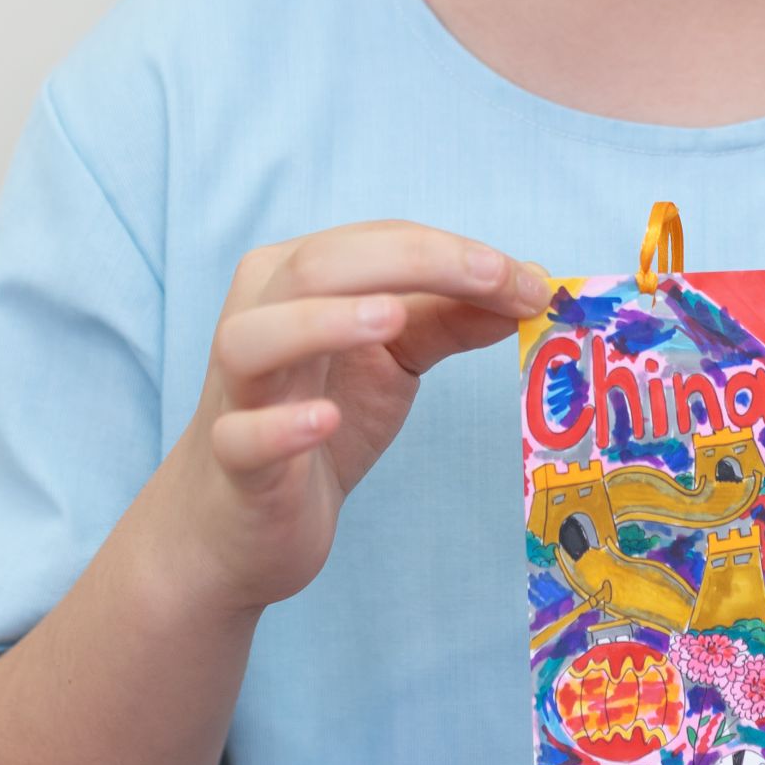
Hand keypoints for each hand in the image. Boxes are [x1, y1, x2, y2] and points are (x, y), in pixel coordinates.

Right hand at [163, 221, 553, 616]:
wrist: (238, 525)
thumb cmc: (317, 418)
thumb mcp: (392, 360)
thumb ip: (448, 319)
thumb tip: (530, 289)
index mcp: (296, 279)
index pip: (375, 240)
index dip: (453, 252)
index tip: (528, 283)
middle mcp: (257, 320)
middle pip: (315, 267)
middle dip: (411, 263)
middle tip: (492, 280)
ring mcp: (238, 394)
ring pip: (254, 339)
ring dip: (321, 322)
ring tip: (389, 319)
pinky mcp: (234, 465)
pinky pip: (243, 437)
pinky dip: (281, 425)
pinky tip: (325, 421)